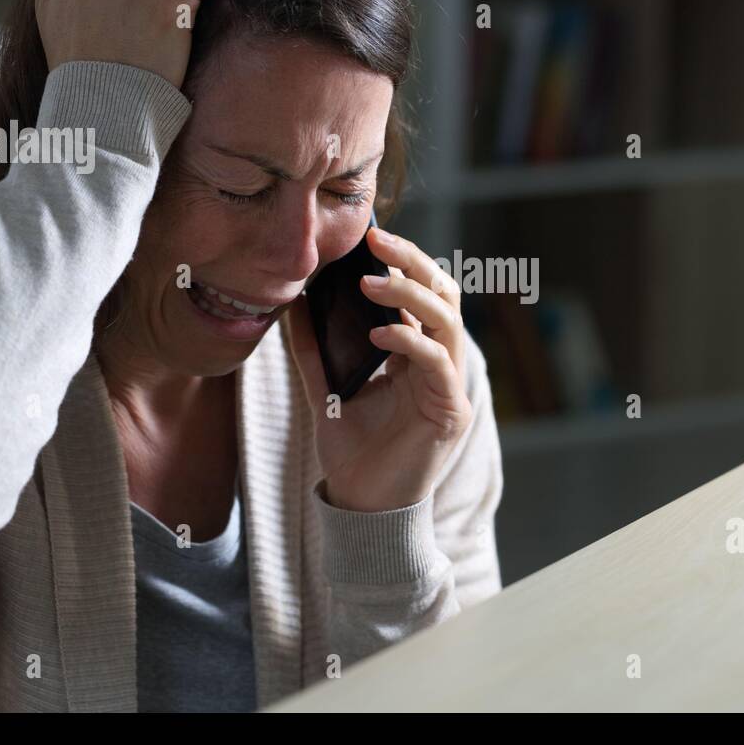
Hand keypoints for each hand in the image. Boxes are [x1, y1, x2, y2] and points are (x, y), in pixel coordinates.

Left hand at [286, 227, 473, 512]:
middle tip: (378, 241)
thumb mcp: (324, 391)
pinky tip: (380, 335)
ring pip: (448, 321)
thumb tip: (293, 304)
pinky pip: (439, 362)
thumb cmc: (353, 451)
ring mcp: (449, 386)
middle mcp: (439, 364)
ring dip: (412, 295)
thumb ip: (312, 350)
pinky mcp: (450, 412)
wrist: (362, 506)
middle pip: (445, 295)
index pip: (423, 293)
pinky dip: (412, 342)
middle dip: (415, 262)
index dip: (404, 261)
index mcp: (416, 354)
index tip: (370, 237)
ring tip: (371, 282)